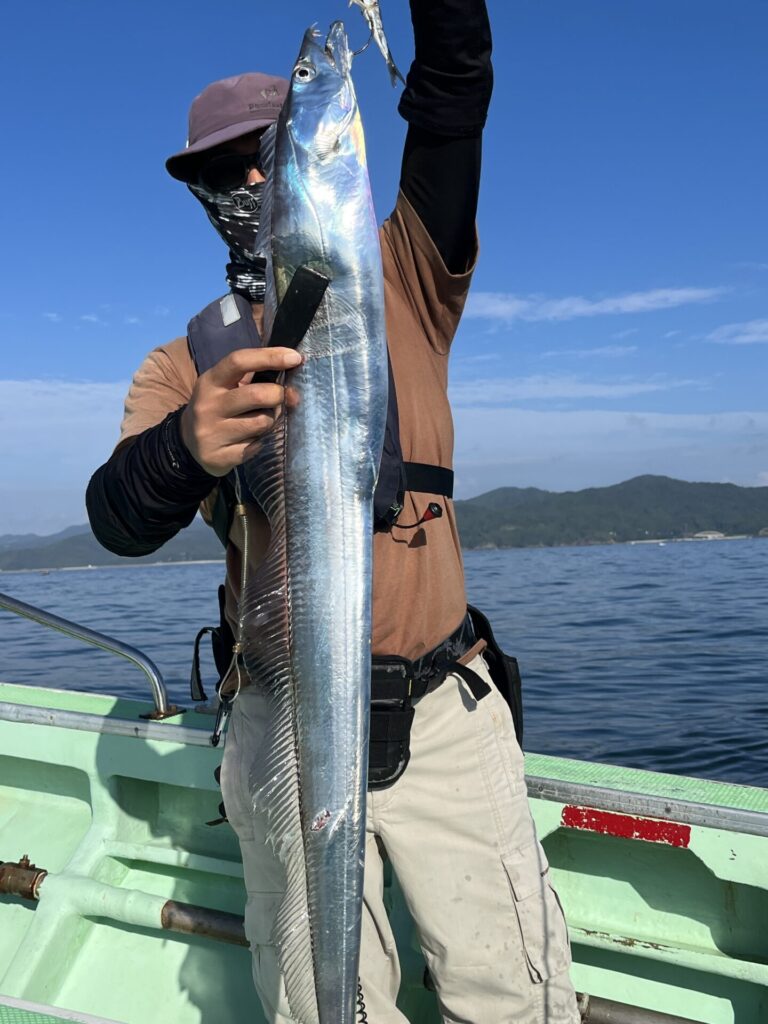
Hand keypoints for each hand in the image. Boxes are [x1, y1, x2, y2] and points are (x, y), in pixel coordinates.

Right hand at [180, 347, 301, 475]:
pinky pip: (255, 447)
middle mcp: (208, 405)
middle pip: (257, 395)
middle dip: (278, 395)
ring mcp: (211, 432)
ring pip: (261, 424)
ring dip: (270, 421)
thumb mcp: (226, 386)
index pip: (239, 361)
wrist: (188, 442)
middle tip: (280, 398)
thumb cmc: (219, 407)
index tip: (295, 357)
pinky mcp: (218, 457)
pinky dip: (259, 443)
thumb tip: (293, 390)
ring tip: (260, 421)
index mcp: (210, 381)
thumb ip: (256, 380)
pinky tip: (249, 440)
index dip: (269, 357)